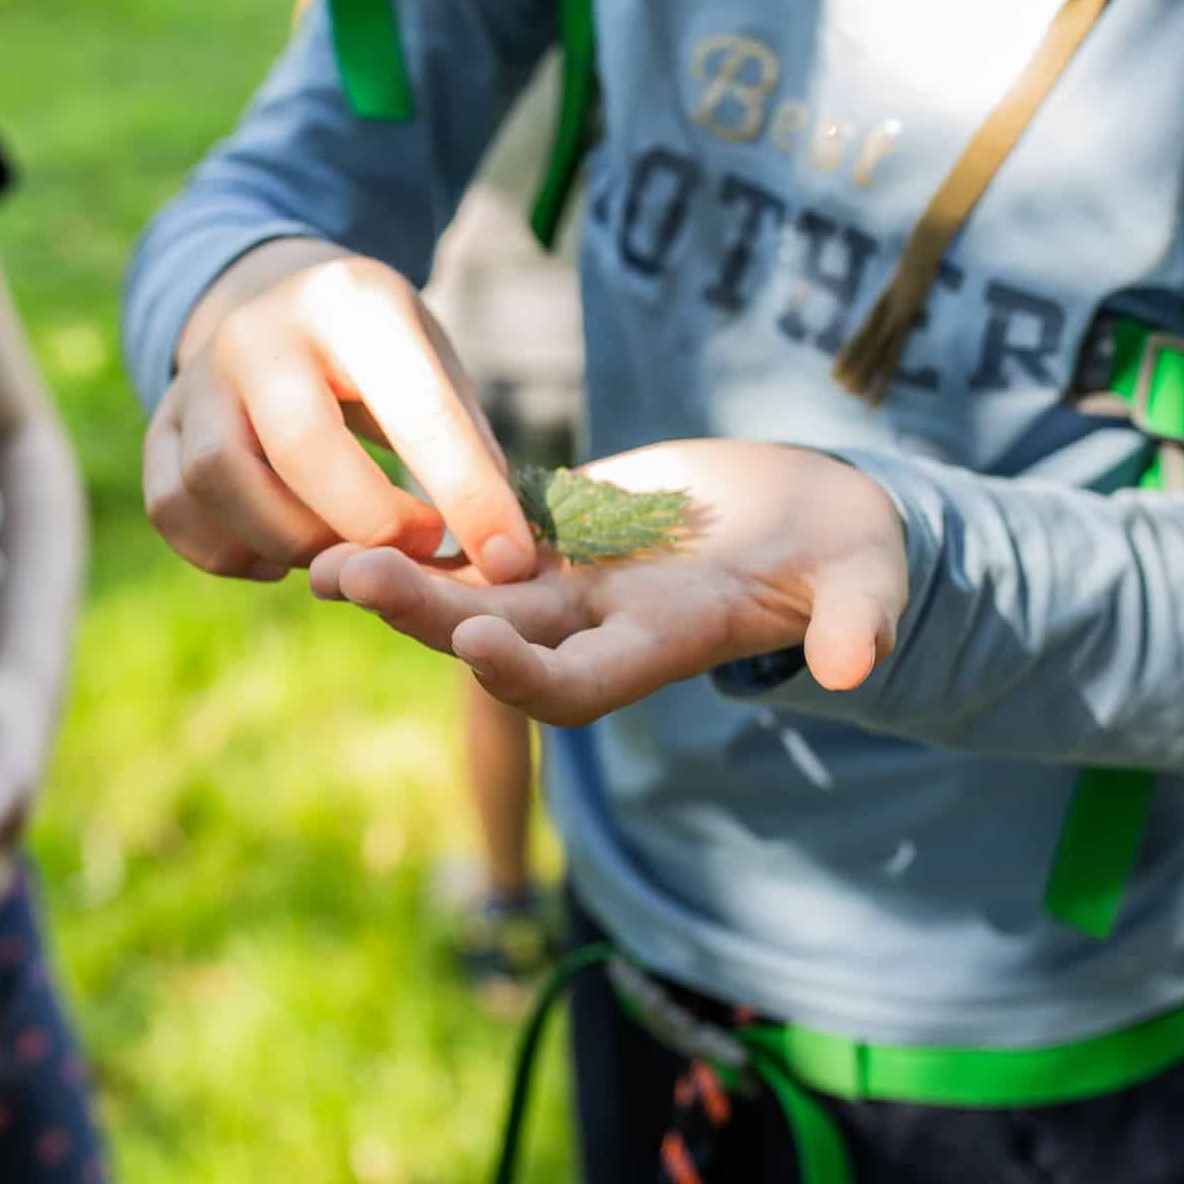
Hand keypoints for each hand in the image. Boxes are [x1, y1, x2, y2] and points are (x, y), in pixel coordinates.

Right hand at [143, 249, 540, 584]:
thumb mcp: (432, 363)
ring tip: (346, 550)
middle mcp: (260, 331)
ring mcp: (196, 376)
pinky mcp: (156, 423)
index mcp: (353, 302)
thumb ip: (467, 447)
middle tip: (419, 549)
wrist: (273, 300)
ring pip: (220, 482)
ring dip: (292, 542)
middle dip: (370, 525)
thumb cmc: (377, 351)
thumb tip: (502, 555)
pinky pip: (173, 508)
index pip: (417, 410)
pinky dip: (230, 552)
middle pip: (301, 450)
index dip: (469, 497)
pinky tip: (279, 553)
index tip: (510, 562)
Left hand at [307, 441, 910, 726]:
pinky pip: (477, 531)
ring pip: (467, 586)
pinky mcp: (558, 525)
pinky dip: (422, 524)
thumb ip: (855, 620)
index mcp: (660, 644)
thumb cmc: (849, 557)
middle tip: (341, 579)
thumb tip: (856, 662)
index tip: (471, 641)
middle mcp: (598, 624)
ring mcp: (571, 576)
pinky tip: (354, 499)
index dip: (523, 672)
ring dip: (397, 576)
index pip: (575, 684)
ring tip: (320, 560)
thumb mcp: (863, 583)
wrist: (814, 518)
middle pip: (493, 636)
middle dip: (418, 614)